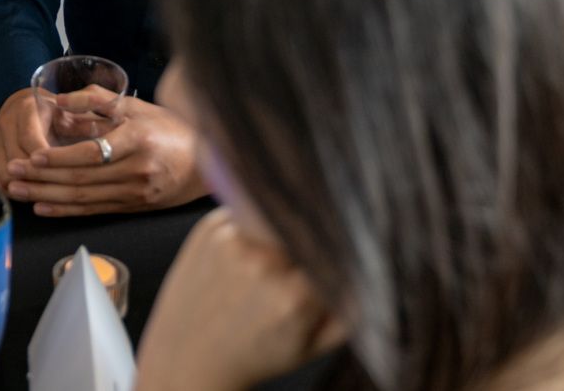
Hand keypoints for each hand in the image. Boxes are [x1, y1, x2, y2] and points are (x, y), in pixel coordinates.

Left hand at [0, 90, 206, 215]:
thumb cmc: (170, 128)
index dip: (60, 157)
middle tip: (12, 173)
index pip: (92, 154)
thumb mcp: (137, 106)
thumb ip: (97, 100)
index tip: (34, 155)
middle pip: (82, 179)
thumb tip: (59, 101)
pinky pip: (94, 210)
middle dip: (42, 178)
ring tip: (18, 190)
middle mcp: (137, 171)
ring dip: (47, 195)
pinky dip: (66, 210)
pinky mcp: (134, 207)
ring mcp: (136, 193)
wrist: (206, 162)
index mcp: (138, 141)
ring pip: (84, 198)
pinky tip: (44, 206)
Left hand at [135, 209, 344, 390]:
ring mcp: (232, 240)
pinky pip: (247, 207)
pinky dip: (256, 220)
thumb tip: (373, 269)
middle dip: (313, 235)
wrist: (189, 356)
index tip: (344, 245)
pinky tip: (252, 246)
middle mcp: (262, 263)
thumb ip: (350, 310)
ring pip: (277, 213)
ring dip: (283, 225)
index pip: (336, 251)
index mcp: (295, 296)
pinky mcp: (208, 226)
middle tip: (307, 252)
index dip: (342, 247)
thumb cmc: (254, 353)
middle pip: (307, 227)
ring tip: (276, 254)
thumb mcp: (312, 345)